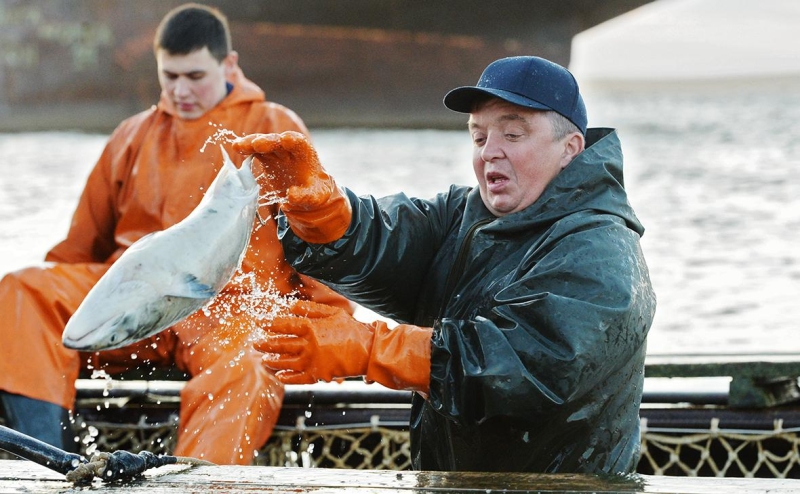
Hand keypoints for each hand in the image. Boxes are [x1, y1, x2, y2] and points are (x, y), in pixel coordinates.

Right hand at [233, 131, 332, 210]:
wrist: (306, 192)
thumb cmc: (314, 192)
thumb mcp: (315, 197)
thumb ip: (306, 196)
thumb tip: (292, 195)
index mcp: (306, 155)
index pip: (300, 143)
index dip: (293, 140)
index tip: (285, 139)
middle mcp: (290, 149)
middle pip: (279, 141)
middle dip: (269, 141)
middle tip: (257, 144)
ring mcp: (277, 151)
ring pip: (264, 143)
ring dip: (252, 143)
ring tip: (239, 146)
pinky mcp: (267, 157)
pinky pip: (256, 150)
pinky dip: (247, 148)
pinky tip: (236, 147)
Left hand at [254, 300, 433, 393]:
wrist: (368, 350)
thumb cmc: (352, 329)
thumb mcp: (333, 313)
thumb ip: (311, 309)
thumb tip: (290, 306)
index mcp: (311, 327)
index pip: (285, 325)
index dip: (270, 323)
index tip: (261, 323)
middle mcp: (308, 344)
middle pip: (281, 344)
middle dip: (265, 343)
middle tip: (255, 343)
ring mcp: (312, 361)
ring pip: (286, 362)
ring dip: (272, 361)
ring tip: (263, 359)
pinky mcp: (318, 374)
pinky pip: (298, 378)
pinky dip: (287, 377)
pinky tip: (279, 375)